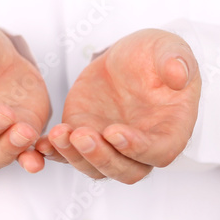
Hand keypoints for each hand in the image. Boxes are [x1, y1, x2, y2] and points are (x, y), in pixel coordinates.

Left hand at [36, 29, 200, 183]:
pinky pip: (68, 153)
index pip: (159, 152)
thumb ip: (177, 62)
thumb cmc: (156, 56)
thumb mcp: (169, 49)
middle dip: (102, 158)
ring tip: (58, 133)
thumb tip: (178, 76)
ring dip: (75, 156)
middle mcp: (141, 146)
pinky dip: (54, 153)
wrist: (129, 58)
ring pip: (94, 167)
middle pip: (125, 171)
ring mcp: (110, 145)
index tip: (114, 132)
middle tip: (81, 135)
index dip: (138, 149)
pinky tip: (40, 144)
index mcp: (171, 130)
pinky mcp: (84, 135)